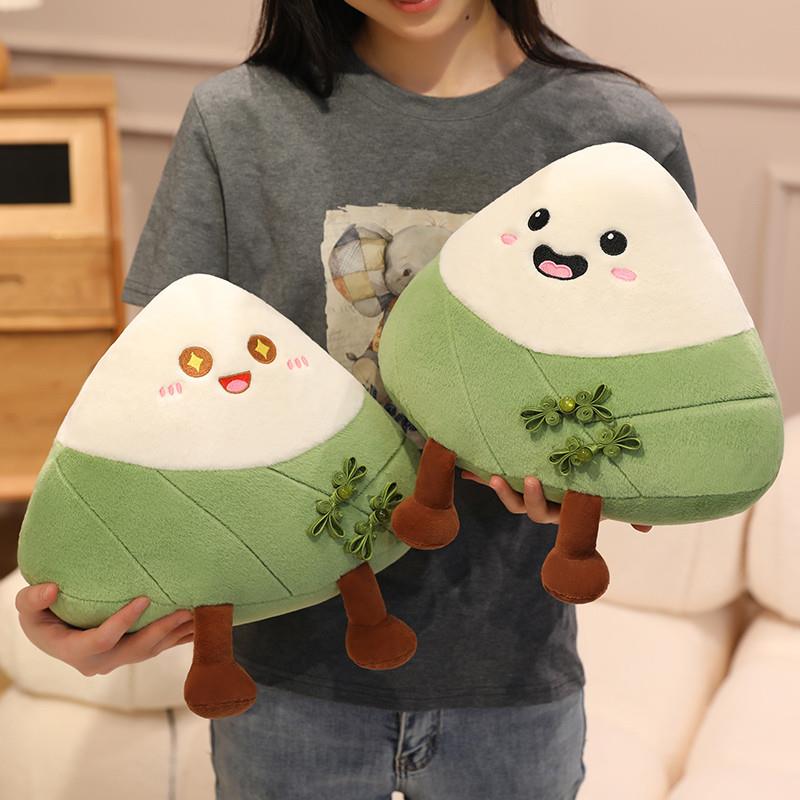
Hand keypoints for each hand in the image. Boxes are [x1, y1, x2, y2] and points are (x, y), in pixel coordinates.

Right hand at [15, 583, 194, 676]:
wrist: (53, 631)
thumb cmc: (41, 616)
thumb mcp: (26, 608)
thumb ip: (33, 600)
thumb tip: (51, 590)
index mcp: (74, 651)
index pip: (102, 640)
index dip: (123, 621)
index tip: (144, 598)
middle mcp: (100, 662)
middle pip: (136, 649)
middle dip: (162, 630)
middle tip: (185, 611)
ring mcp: (119, 659)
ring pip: (153, 649)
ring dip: (178, 634)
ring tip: (202, 616)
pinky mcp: (133, 652)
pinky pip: (161, 646)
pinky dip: (181, 636)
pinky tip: (204, 625)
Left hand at [461, 472, 651, 532]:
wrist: (587, 474)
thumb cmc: (602, 488)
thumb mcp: (615, 500)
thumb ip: (630, 513)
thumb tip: (648, 528)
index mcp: (563, 511)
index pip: (549, 512)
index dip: (538, 500)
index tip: (535, 482)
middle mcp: (544, 506)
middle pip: (527, 509)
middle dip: (522, 495)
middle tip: (521, 478)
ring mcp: (529, 494)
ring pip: (511, 497)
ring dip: (498, 488)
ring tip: (488, 475)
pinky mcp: (516, 482)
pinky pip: (496, 481)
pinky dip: (481, 477)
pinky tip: (464, 470)